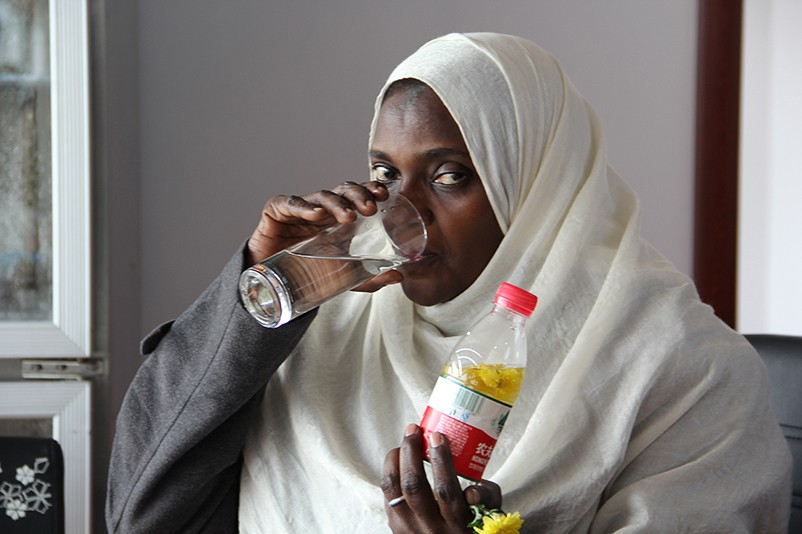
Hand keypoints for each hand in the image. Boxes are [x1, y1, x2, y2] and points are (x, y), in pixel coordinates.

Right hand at [246, 180, 389, 265]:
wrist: (272, 283)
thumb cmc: (309, 272)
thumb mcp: (343, 277)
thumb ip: (369, 276)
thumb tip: (398, 276)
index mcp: (339, 216)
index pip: (359, 195)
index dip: (371, 190)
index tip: (385, 194)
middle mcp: (322, 208)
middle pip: (343, 191)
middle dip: (359, 195)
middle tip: (370, 208)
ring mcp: (301, 209)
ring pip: (321, 196)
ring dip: (337, 204)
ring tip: (349, 217)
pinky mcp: (277, 212)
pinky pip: (290, 204)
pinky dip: (304, 207)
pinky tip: (316, 214)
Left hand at [382, 424, 501, 532]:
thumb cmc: (475, 529)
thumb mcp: (491, 516)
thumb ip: (487, 497)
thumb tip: (474, 485)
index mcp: (457, 526)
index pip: (445, 490)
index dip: (440, 460)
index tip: (437, 436)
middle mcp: (431, 529)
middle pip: (414, 486)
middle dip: (411, 452)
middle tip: (414, 430)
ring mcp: (410, 530)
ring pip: (393, 490)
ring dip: (395, 460)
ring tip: (403, 443)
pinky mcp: (396, 528)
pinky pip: (387, 497)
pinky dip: (391, 475)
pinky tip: (397, 461)